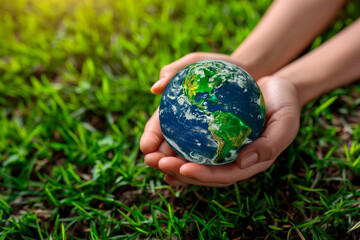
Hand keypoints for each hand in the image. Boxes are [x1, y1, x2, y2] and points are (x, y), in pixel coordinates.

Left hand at [141, 54, 300, 186]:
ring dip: (168, 159)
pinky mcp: (210, 135)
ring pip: (190, 160)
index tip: (181, 168)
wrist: (275, 87)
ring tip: (148, 154)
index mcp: (247, 163)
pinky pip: (189, 143)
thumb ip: (271, 144)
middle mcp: (230, 160)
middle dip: (175, 170)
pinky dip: (172, 144)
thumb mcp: (286, 121)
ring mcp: (219, 148)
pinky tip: (156, 141)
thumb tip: (243, 164)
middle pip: (200, 172)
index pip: (221, 176)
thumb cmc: (283, 103)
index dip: (200, 176)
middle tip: (153, 161)